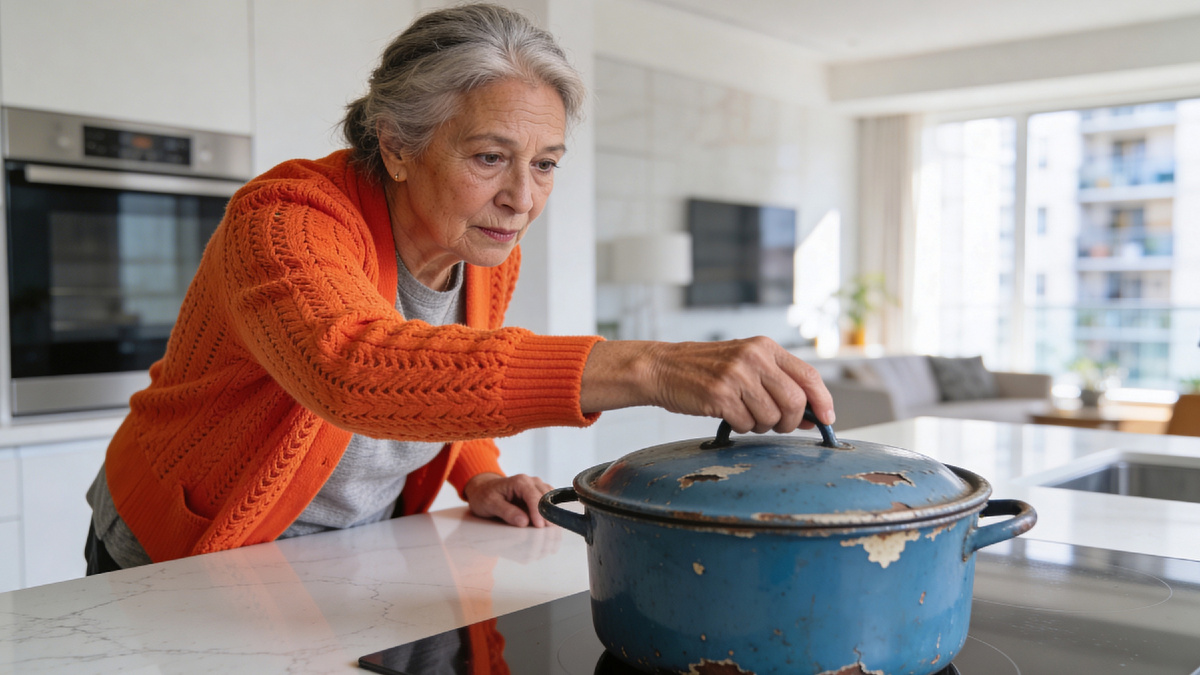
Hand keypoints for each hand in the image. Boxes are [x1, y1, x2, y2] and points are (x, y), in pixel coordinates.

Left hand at [463, 472, 552, 527]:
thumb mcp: (490, 504)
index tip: (539, 526)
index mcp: (520, 481)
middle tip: (548, 534)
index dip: (538, 512)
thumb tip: (524, 522)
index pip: (534, 496)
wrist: (483, 489)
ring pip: (551, 500)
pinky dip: (550, 514)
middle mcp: (532, 481)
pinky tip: (548, 526)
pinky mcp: (539, 494)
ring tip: (550, 532)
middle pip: (546, 498)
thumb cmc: (484, 495)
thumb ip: (507, 512)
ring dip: (551, 515)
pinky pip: (549, 503)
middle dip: (548, 515)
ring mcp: (537, 487)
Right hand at [580, 337, 834, 434]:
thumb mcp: (746, 364)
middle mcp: (753, 358)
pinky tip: (727, 414)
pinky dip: (740, 426)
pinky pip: (746, 425)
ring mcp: (736, 376)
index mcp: (765, 347)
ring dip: (761, 426)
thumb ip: (778, 383)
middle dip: (790, 422)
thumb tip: (812, 415)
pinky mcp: (720, 395)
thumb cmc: (704, 369)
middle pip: (795, 402)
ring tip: (743, 414)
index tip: (827, 418)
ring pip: (772, 418)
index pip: (809, 375)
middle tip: (777, 425)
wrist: (662, 368)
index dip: (823, 401)